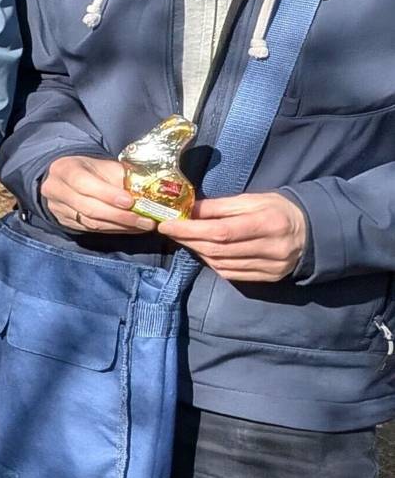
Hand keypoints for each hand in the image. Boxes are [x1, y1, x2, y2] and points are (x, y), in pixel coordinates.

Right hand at [40, 155, 151, 235]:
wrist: (67, 179)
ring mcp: (58, 209)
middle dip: (120, 216)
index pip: (83, 182)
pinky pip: (92, 230)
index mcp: (64, 169)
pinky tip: (132, 228)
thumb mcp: (103, 165)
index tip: (130, 201)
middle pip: (88, 207)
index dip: (106, 193)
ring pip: (91, 222)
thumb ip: (120, 176)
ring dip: (120, 226)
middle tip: (145, 220)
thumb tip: (147, 191)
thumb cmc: (90, 170)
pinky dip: (115, 230)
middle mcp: (56, 189)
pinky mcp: (65, 222)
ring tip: (144, 225)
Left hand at [157, 192, 307, 282]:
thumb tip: (187, 211)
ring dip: (198, 252)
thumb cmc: (278, 210)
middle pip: (218, 250)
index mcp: (268, 223)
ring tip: (186, 239)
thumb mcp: (252, 200)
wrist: (311, 231)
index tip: (166, 225)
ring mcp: (271, 267)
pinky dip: (213, 263)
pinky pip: (231, 274)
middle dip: (189, 240)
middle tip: (171, 230)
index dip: (189, 230)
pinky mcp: (269, 277)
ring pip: (221, 264)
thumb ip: (219, 207)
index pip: (221, 231)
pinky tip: (206, 252)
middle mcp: (271, 249)